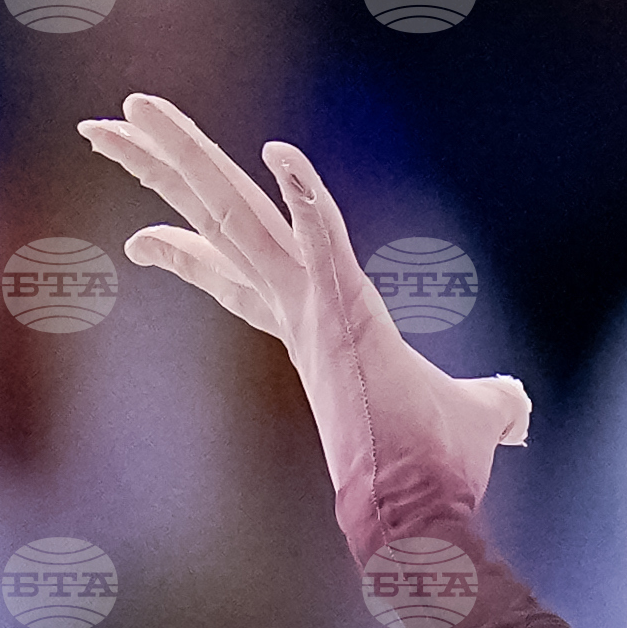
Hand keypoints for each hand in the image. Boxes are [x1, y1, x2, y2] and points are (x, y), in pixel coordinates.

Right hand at [78, 91, 532, 561]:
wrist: (428, 521)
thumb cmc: (439, 479)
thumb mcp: (474, 418)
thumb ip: (492, 402)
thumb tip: (519, 408)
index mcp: (318, 324)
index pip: (241, 272)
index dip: (193, 251)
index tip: (146, 234)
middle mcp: (301, 310)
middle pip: (220, 221)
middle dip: (163, 168)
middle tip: (107, 121)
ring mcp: (313, 312)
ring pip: (236, 215)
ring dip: (186, 157)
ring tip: (134, 105)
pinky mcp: (343, 319)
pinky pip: (324, 243)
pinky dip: (307, 200)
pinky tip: (281, 152)